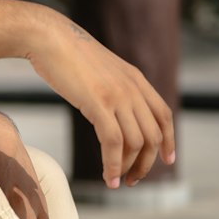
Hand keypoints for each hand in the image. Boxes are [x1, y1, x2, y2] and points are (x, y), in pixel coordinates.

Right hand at [27, 17, 174, 187]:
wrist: (48, 37)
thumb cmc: (66, 54)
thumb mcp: (100, 69)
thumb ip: (112, 86)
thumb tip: (110, 105)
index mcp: (136, 79)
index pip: (164, 115)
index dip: (169, 140)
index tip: (166, 159)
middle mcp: (132, 88)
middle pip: (153, 136)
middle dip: (146, 163)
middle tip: (132, 179)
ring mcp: (117, 96)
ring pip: (135, 143)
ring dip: (128, 168)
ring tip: (117, 182)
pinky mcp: (98, 103)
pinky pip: (113, 143)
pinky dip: (113, 165)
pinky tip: (107, 177)